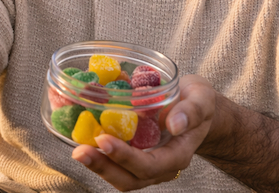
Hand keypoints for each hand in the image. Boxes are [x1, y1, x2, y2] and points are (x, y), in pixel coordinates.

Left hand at [71, 75, 215, 190]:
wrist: (197, 108)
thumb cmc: (200, 102)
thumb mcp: (202, 100)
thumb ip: (192, 111)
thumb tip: (175, 124)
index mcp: (177, 154)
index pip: (149, 165)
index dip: (125, 157)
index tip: (104, 140)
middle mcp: (161, 166)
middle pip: (130, 179)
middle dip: (103, 167)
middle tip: (79, 151)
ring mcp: (147, 163)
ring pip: (120, 176)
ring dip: (97, 165)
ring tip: (76, 148)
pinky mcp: (135, 154)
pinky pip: (115, 162)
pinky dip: (98, 154)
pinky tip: (81, 138)